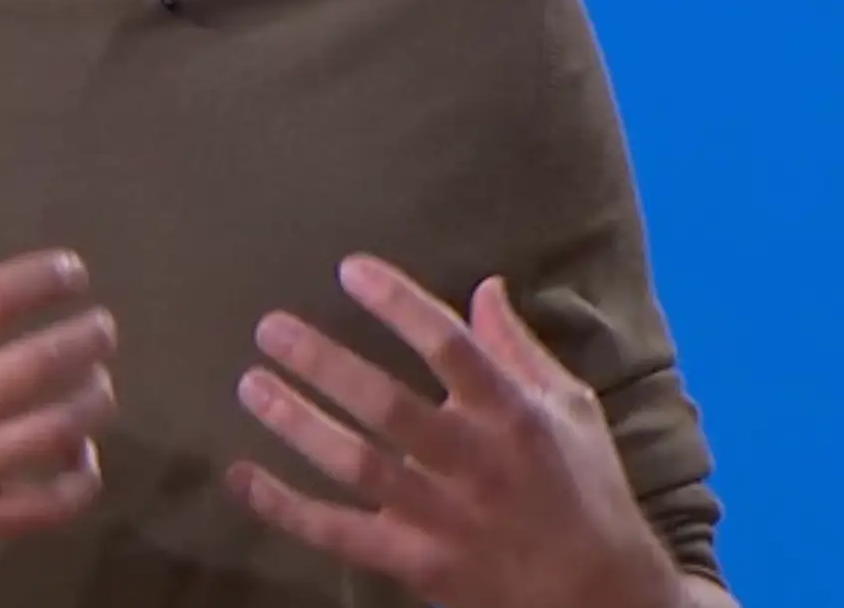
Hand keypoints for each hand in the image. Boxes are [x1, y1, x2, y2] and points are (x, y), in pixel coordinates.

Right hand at [0, 251, 117, 605]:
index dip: (42, 278)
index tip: (71, 272)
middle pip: (36, 362)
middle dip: (86, 338)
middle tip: (102, 329)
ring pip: (53, 432)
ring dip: (92, 403)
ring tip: (100, 389)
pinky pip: (44, 506)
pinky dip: (79, 480)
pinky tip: (82, 460)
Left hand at [227, 259, 681, 607]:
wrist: (601, 598)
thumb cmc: (585, 489)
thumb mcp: (570, 408)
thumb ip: (520, 347)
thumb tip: (486, 285)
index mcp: (513, 414)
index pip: (450, 347)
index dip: (399, 304)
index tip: (350, 269)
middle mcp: (473, 462)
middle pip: (389, 407)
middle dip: (326, 364)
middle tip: (270, 327)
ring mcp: (441, 517)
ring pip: (357, 467)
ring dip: (298, 424)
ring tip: (250, 384)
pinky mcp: (416, 563)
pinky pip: (340, 534)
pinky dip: (286, 508)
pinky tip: (242, 475)